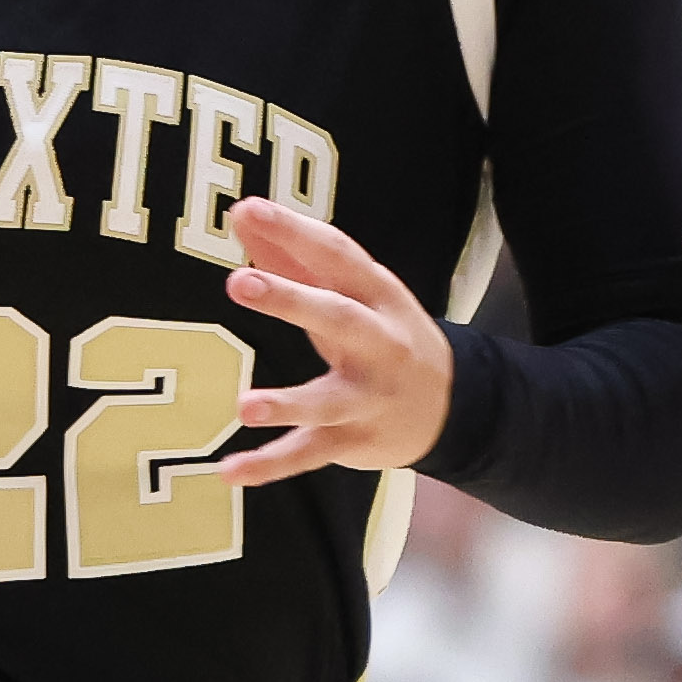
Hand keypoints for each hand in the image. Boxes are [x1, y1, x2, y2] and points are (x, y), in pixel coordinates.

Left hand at [221, 200, 454, 482]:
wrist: (452, 406)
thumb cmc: (382, 333)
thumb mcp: (351, 291)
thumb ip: (293, 255)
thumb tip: (241, 212)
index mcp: (376, 295)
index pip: (335, 255)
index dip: (293, 231)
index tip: (247, 209)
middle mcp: (378, 343)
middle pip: (337, 318)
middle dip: (291, 300)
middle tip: (239, 283)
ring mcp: (367, 397)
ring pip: (327, 401)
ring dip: (288, 404)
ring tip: (245, 406)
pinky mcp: (353, 440)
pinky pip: (309, 454)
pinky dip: (270, 465)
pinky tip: (229, 471)